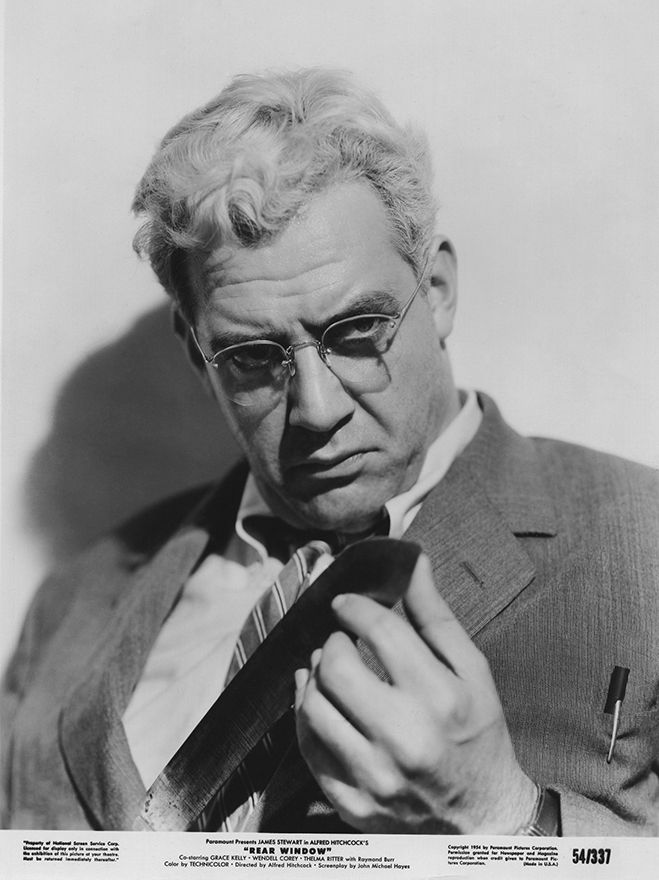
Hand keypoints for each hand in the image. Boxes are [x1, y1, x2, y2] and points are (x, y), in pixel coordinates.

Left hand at [294, 553, 536, 832]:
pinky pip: (307, 748)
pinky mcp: (351, 802)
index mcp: (440, 698)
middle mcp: (404, 738)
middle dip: (333, 642)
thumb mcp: (472, 671)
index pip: (380, 631)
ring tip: (329, 669)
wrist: (482, 818)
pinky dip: (305, 716)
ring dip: (314, 677)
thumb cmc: (479, 736)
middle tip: (341, 640)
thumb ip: (436, 616)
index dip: (355, 606)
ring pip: (314, 706)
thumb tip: (413, 562)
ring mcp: (373, 775)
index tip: (347, 603)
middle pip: (336, 668)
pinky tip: (318, 701)